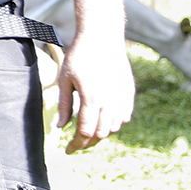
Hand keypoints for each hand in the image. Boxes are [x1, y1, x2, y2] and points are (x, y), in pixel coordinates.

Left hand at [56, 37, 134, 152]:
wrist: (102, 38)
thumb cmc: (80, 57)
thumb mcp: (65, 80)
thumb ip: (64, 105)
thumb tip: (61, 127)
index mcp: (92, 99)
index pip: (85, 132)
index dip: (76, 145)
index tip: (68, 150)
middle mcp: (110, 101)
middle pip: (100, 134)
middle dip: (87, 143)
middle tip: (76, 145)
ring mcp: (122, 97)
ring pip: (113, 128)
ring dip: (100, 135)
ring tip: (87, 134)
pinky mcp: (129, 93)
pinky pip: (124, 118)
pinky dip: (113, 125)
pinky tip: (103, 124)